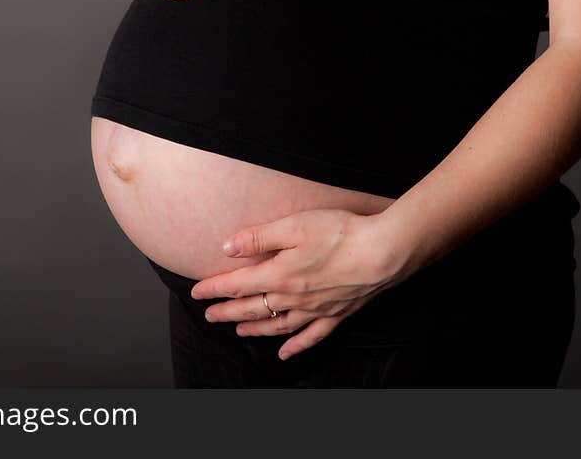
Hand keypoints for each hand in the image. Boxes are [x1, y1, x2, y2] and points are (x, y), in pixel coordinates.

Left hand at [190, 209, 411, 360]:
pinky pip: (310, 336)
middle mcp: (292, 298)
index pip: (237, 285)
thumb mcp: (293, 226)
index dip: (214, 289)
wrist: (383, 253)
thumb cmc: (339, 234)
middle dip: (227, 312)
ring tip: (238, 332)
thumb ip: (258, 238)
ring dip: (254, 329)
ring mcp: (314, 309)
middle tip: (209, 316)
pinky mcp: (336, 314)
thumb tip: (226, 247)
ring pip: (276, 325)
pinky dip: (295, 346)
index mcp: (278, 275)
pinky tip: (285, 354)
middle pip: (252, 308)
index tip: (197, 293)